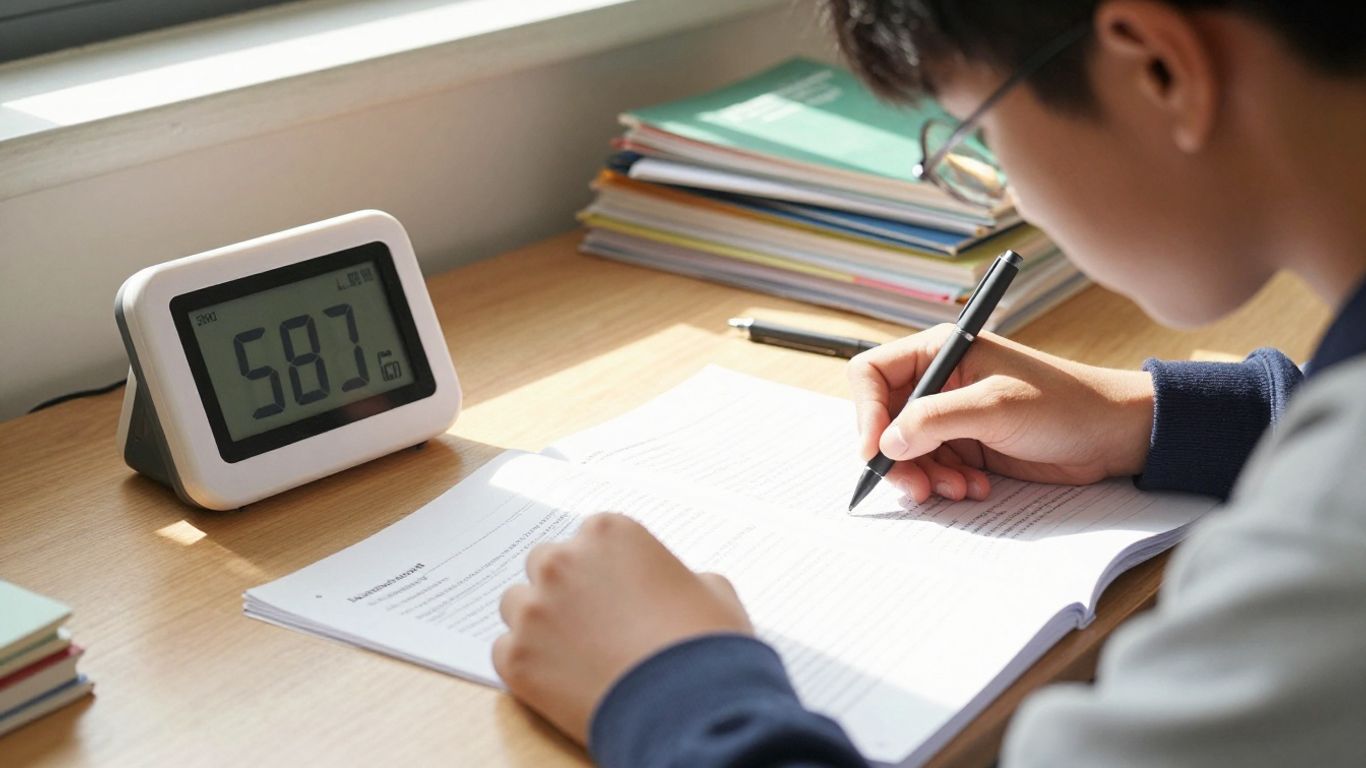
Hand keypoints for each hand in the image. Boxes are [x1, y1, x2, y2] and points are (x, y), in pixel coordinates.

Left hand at [493, 513, 752, 744]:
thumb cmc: (704, 645)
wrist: (688, 707)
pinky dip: (527, 663)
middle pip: (545, 564)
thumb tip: (675, 587)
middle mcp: (563, 562)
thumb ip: (680, 576)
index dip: (602, 568)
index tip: (613, 591)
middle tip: (591, 620)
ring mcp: (534, 610)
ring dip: (538, 621)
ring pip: (516, 605)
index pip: (588, 539)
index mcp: (608, 533)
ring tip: (573, 653)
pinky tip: (559, 679)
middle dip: (563, 587)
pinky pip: (505, 650)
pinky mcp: (516, 658)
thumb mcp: (712, 591)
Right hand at [848, 324, 1154, 501]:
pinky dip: (947, 485)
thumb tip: (886, 443)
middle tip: (919, 487)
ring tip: (962, 489)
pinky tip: (977, 487)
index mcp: (940, 352)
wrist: (1113, 434)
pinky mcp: (967, 446)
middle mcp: (939, 382)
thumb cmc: (1064, 404)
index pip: (872, 375)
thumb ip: (935, 420)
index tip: (875, 453)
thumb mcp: (996, 407)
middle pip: (884, 422)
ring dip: (925, 477)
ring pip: (906, 453)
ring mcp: (952, 416)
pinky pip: (933, 470)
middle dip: (897, 458)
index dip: (866, 414)